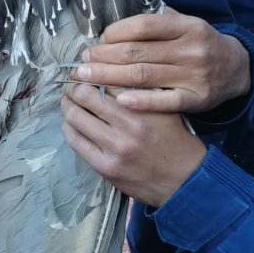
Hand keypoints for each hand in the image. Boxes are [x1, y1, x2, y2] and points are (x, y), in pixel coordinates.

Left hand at [61, 84, 206, 207]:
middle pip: (85, 96)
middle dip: (73, 87)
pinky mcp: (105, 166)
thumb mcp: (165, 109)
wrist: (186, 180)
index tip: (83, 73)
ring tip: (68, 102)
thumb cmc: (176, 141)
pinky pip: (76, 141)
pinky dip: (69, 128)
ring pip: (75, 117)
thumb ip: (139, 93)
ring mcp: (115, 148)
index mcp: (144, 107)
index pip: (105, 80)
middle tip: (71, 86)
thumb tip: (106, 76)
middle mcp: (128, 125)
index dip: (89, 74)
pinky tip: (71, 123)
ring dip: (67, 106)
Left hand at [72, 8, 250, 112]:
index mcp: (188, 26)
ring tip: (86, 77)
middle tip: (82, 62)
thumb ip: (156, 23)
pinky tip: (120, 101)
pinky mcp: (197, 99)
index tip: (98, 42)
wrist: (237, 69)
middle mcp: (191, 49)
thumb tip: (111, 30)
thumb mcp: (186, 24)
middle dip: (103, 57)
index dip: (115, 33)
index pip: (143, 26)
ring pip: (143, 75)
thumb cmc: (199, 44)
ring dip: (109, 76)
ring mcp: (194, 75)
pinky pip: (165, 101)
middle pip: (137, 52)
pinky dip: (142, 101)